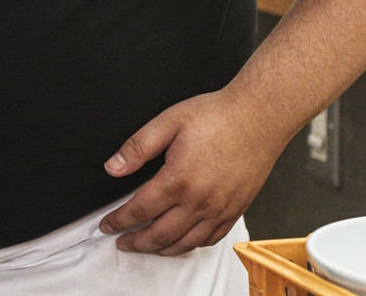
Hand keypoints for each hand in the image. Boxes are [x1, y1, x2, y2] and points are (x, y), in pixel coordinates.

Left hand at [98, 89, 287, 254]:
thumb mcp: (168, 122)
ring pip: (185, 243)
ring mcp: (220, 209)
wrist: (258, 117)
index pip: (139, 210)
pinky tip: (182, 241)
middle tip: (122, 242)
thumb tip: (113, 168)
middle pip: (160, 234)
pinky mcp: (236, 210)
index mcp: (178, 179)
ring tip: (147, 247)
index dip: (119, 220)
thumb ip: (137, 147)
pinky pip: (210, 239)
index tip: (107, 225)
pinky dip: (191, 245)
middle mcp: (200, 201)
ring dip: (161, 249)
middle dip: (136, 242)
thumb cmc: (217, 116)